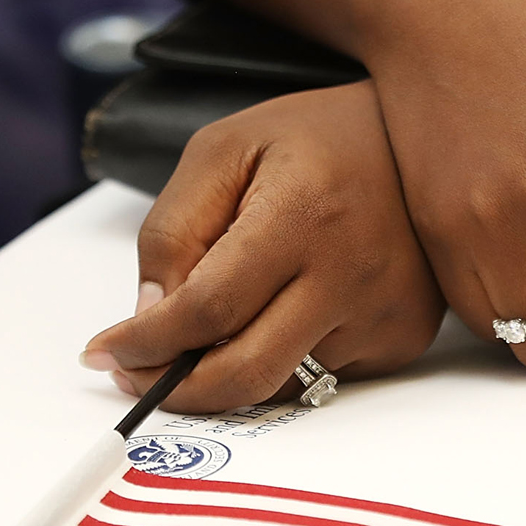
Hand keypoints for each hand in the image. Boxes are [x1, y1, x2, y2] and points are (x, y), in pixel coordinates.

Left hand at [78, 83, 445, 413]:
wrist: (418, 135)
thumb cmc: (316, 137)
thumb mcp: (223, 151)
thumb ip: (174, 231)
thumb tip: (152, 318)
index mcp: (302, 213)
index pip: (207, 310)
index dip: (146, 343)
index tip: (108, 352)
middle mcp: (351, 271)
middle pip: (246, 373)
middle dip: (178, 389)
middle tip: (140, 376)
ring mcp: (385, 311)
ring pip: (283, 381)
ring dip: (235, 365)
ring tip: (229, 314)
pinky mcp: (405, 336)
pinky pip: (325, 376)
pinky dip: (288, 357)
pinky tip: (291, 306)